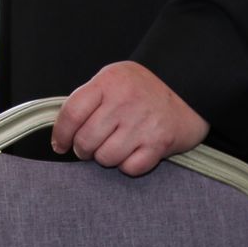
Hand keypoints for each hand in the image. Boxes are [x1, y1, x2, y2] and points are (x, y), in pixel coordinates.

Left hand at [51, 61, 209, 176]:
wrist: (188, 89)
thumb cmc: (143, 87)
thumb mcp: (113, 78)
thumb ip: (89, 98)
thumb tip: (63, 129)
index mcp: (108, 83)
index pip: (72, 113)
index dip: (60, 134)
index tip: (59, 145)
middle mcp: (124, 102)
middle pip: (86, 140)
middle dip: (82, 150)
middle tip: (87, 147)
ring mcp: (143, 124)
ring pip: (105, 157)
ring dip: (104, 158)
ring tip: (111, 148)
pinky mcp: (160, 143)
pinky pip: (130, 168)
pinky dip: (127, 165)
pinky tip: (131, 153)